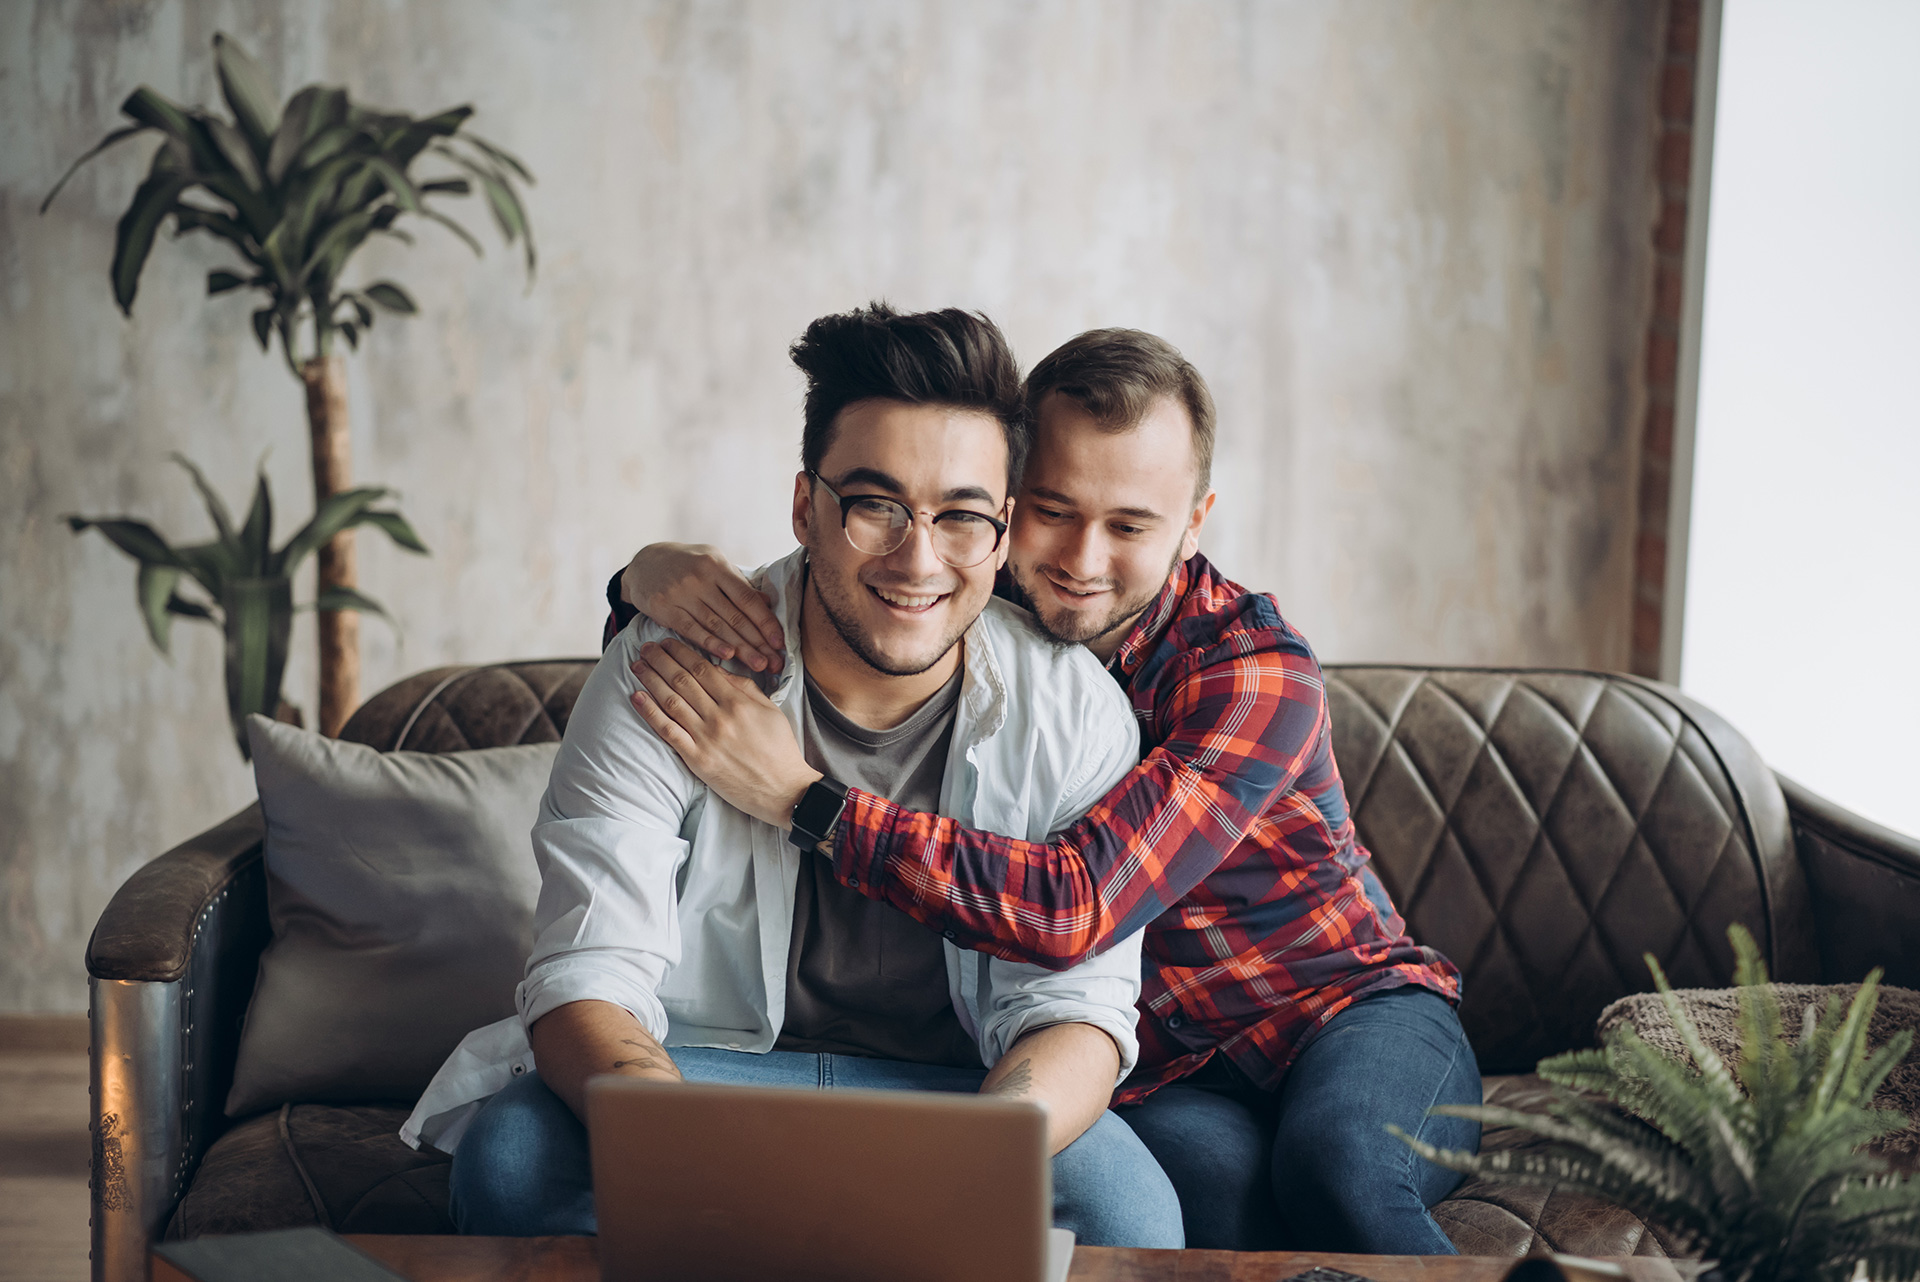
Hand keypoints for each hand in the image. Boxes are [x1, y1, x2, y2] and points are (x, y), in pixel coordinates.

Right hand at [620, 543, 785, 671]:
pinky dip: (711, 644)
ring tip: (759, 665)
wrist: (643, 563)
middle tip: (775, 663)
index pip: (747, 598)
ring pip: (716, 626)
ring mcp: (681, 594)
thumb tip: (767, 602)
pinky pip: (692, 630)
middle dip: (758, 642)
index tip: (780, 642)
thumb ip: (737, 583)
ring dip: (741, 648)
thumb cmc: (687, 564)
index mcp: (716, 565)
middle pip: (734, 616)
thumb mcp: (713, 563)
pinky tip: (728, 655)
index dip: (765, 622)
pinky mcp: (664, 609)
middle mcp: (700, 578)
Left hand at [630, 638, 821, 827]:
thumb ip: (744, 687)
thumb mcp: (770, 710)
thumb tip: (718, 669)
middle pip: (682, 680)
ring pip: (671, 701)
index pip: (703, 668)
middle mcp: (719, 717)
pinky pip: (668, 731)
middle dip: (661, 660)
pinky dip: (650, 712)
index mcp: (738, 702)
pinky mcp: (697, 760)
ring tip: (637, 666)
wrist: (783, 790)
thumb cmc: (779, 749)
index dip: (681, 652)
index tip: (668, 642)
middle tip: (645, 647)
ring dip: (651, 680)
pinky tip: (637, 697)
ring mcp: (706, 739)